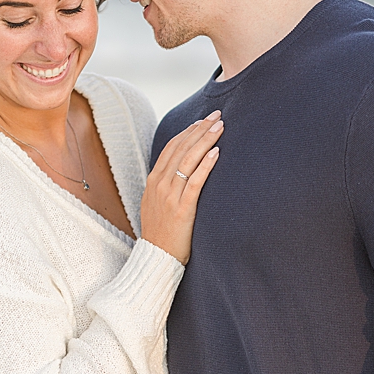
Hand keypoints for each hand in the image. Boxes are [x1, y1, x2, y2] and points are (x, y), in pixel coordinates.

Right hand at [140, 112, 223, 263]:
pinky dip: (205, 166)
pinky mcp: (182, 209)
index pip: (171, 147)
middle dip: (200, 130)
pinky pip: (194, 183)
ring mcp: (169, 196)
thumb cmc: (162, 231)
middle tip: (217, 115)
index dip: (188, 132)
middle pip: (181, 149)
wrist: (157, 257)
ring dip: (205, 141)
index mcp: (154, 180)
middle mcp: (160, 184)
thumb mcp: (157, 203)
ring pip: (188, 161)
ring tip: (220, 127)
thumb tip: (181, 170)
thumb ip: (167, 185)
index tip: (203, 120)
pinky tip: (216, 153)